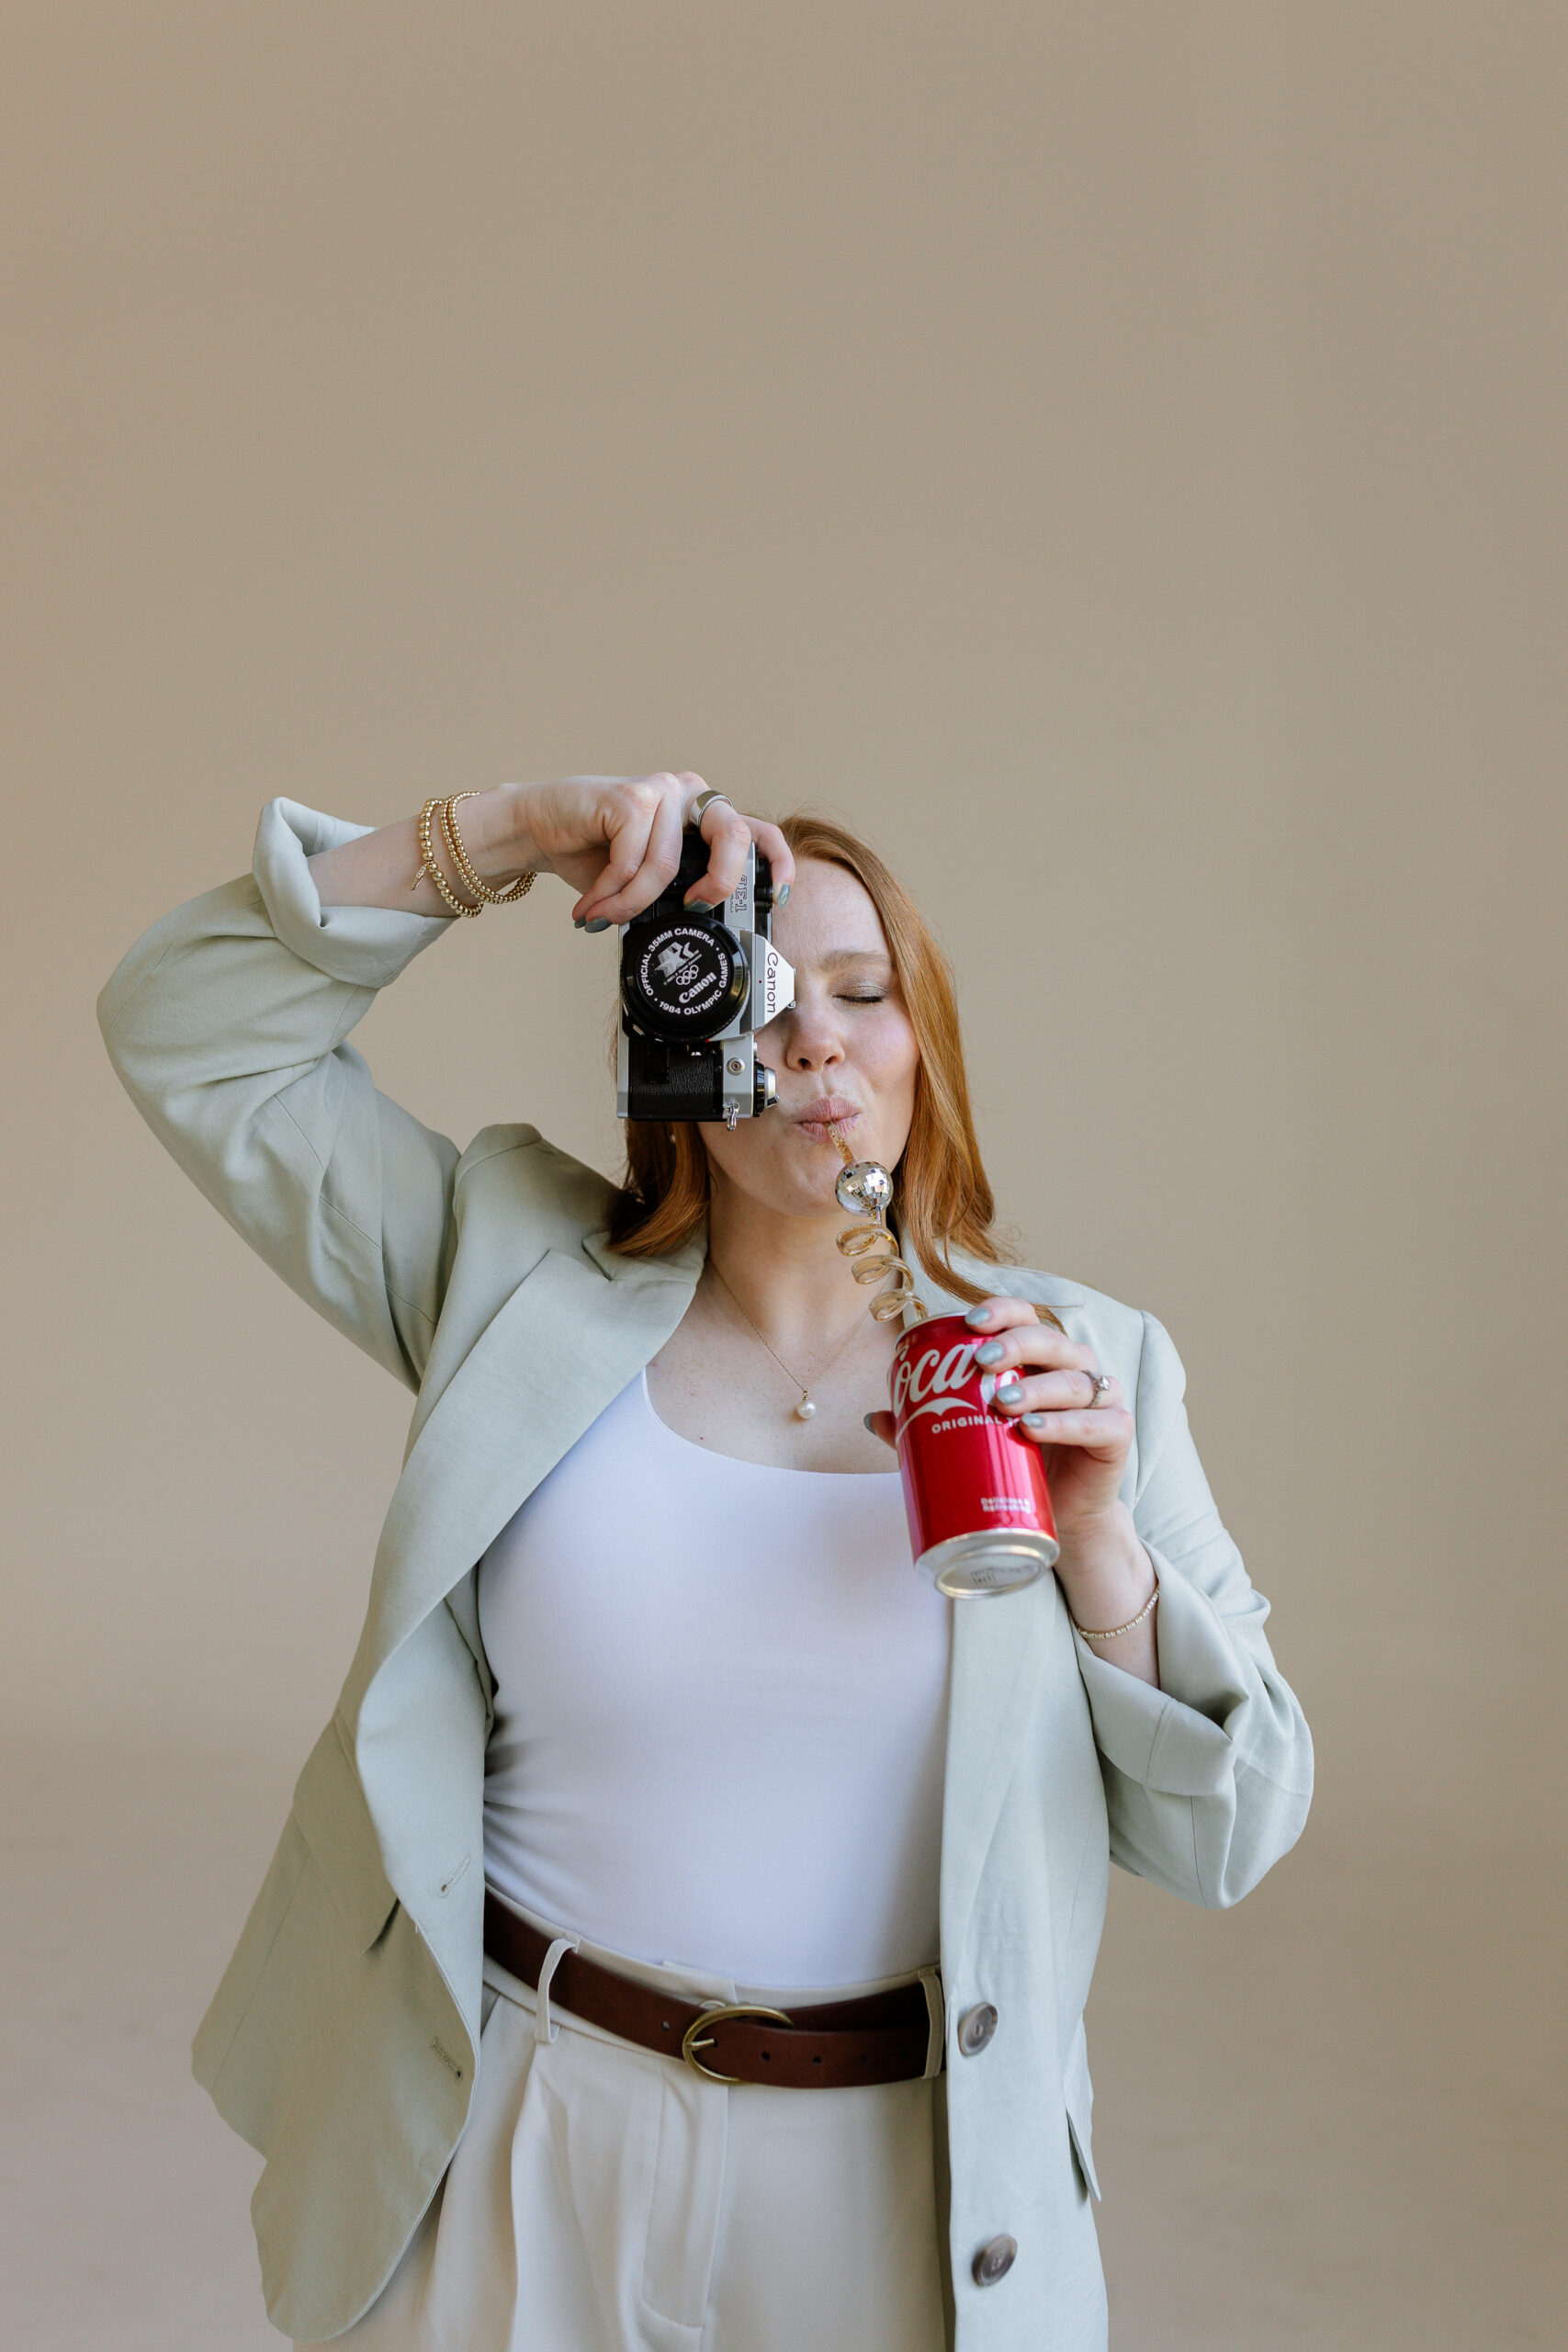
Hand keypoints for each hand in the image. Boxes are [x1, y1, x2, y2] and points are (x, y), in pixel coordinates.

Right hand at [513, 774, 794, 926]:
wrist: (538, 828)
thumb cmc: (593, 853)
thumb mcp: (647, 878)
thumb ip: (679, 890)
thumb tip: (707, 932)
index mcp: (703, 814)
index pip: (756, 831)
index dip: (777, 862)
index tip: (779, 896)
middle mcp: (690, 795)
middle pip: (733, 836)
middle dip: (719, 883)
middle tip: (692, 909)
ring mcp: (663, 790)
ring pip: (665, 867)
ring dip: (629, 905)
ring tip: (603, 916)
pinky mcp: (631, 796)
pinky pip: (632, 861)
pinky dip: (610, 893)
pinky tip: (590, 904)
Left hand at [866, 1294, 1156, 1663]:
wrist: (1062, 1518)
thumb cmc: (1017, 1466)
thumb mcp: (970, 1441)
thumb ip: (925, 1427)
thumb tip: (873, 1416)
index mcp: (1041, 1358)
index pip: (1026, 1317)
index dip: (1002, 1311)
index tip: (970, 1322)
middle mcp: (1075, 1369)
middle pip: (1051, 1341)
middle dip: (1015, 1345)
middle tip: (980, 1362)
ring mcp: (1101, 1400)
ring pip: (1075, 1380)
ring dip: (1038, 1387)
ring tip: (1003, 1404)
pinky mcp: (1117, 1436)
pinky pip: (1099, 1423)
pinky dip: (1069, 1424)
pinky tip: (1036, 1429)